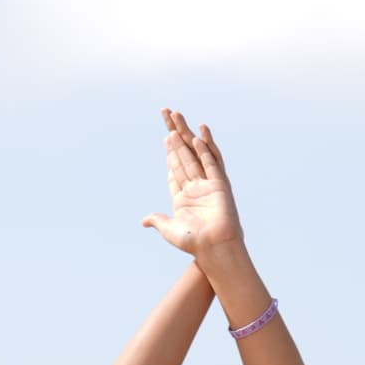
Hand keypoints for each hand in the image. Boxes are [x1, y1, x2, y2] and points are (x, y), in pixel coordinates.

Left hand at [141, 109, 241, 257]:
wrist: (214, 248)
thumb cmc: (193, 243)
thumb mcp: (169, 229)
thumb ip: (158, 220)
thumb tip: (144, 220)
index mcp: (183, 197)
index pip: (175, 169)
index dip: (170, 152)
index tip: (166, 137)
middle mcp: (196, 188)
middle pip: (183, 156)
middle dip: (174, 136)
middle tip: (167, 115)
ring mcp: (208, 185)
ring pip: (195, 155)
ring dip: (186, 137)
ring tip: (177, 118)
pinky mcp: (220, 186)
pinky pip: (212, 164)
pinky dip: (205, 151)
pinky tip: (196, 138)